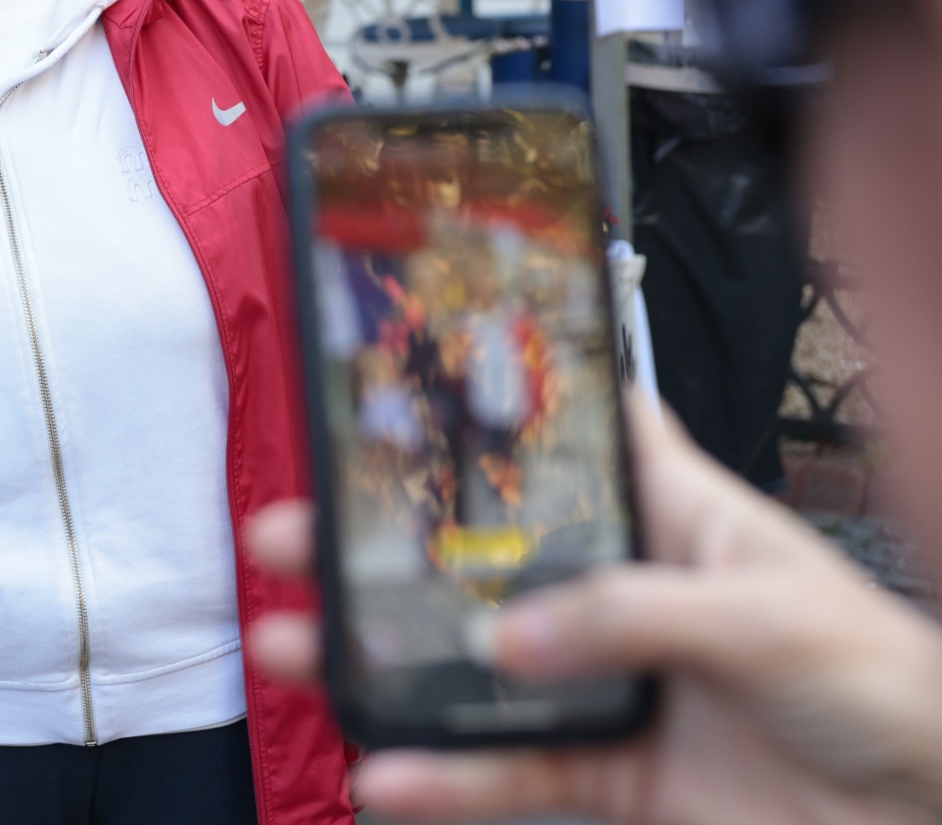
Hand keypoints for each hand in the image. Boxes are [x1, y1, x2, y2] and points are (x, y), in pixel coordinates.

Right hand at [242, 396, 941, 824]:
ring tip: (301, 652)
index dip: (494, 409)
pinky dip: (449, 779)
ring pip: (477, 668)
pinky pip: (513, 772)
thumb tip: (508, 634)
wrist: (937, 814)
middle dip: (384, 546)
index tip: (396, 390)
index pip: (572, 441)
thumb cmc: (892, 684)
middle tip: (294, 537)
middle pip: (486, 558)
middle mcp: (628, 593)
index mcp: (672, 517)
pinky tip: (390, 775)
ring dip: (387, 664)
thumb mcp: (766, 618)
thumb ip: (630, 617)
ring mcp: (614, 685)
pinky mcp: (615, 772)